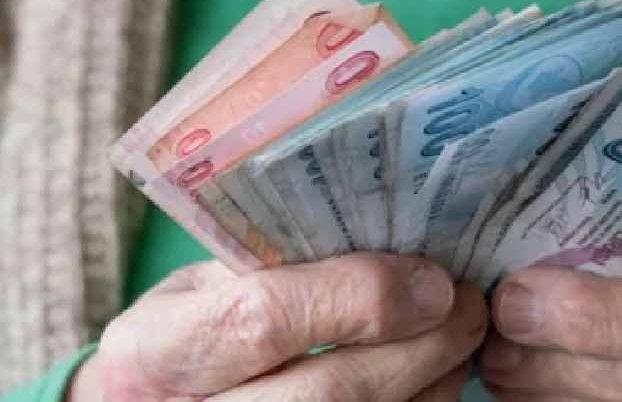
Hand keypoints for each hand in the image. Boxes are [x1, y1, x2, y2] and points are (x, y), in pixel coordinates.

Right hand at [71, 253, 486, 400]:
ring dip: (432, 382)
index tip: (429, 278)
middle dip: (419, 347)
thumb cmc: (183, 338)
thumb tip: (393, 235)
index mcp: (154, 352)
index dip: (359, 298)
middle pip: (330, 394)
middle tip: (468, 302)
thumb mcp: (196, 292)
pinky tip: (438, 376)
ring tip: (462, 333)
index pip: (262, 320)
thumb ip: (271, 266)